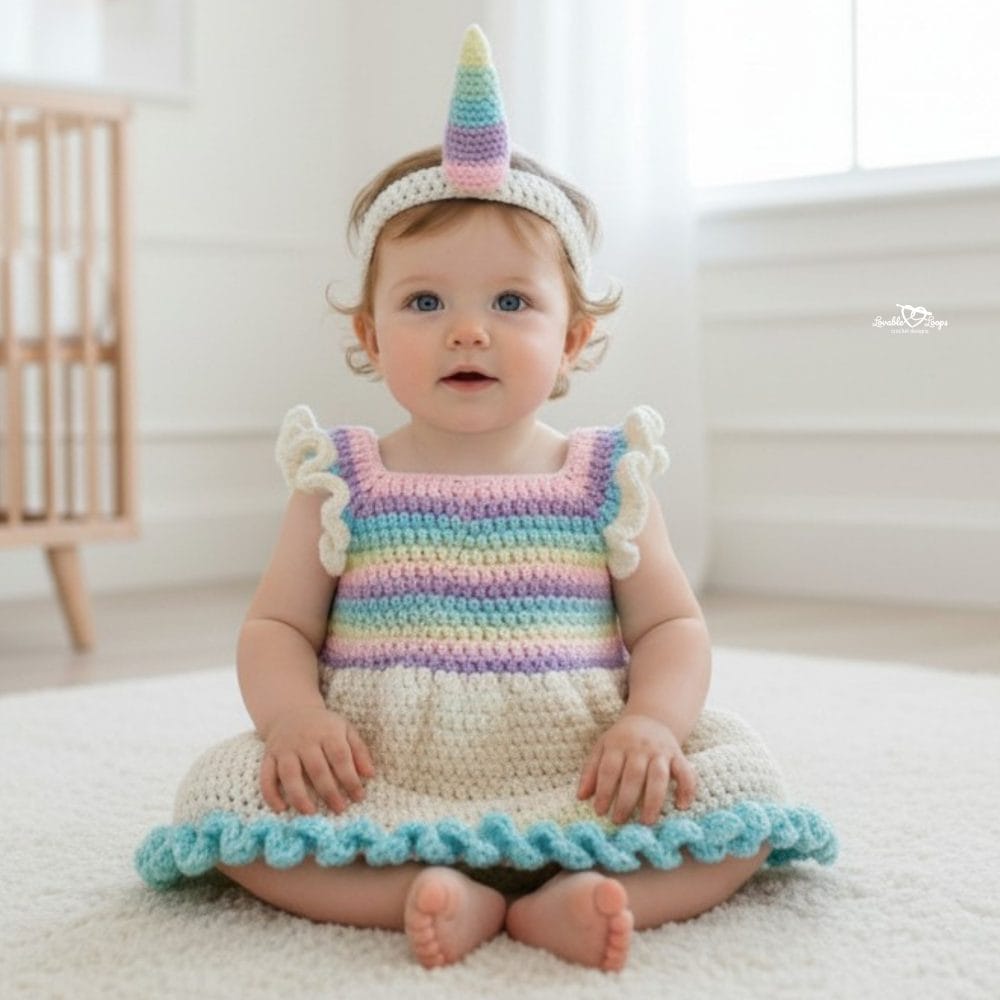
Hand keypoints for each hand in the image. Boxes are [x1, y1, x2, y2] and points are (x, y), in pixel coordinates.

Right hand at [260, 705, 375, 814]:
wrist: (291, 712)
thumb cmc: (324, 726)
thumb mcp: (346, 730)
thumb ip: (359, 751)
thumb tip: (369, 775)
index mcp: (327, 732)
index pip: (340, 757)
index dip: (350, 778)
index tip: (359, 797)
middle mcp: (304, 740)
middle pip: (316, 768)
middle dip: (329, 791)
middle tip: (339, 809)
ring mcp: (284, 749)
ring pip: (289, 774)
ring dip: (299, 795)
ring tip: (310, 813)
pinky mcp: (269, 756)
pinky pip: (266, 776)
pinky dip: (271, 794)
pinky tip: (281, 809)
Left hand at [577, 712, 696, 824]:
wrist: (651, 718)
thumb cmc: (622, 739)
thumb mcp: (602, 747)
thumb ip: (591, 770)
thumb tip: (581, 797)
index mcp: (618, 744)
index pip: (609, 769)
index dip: (604, 791)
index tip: (600, 812)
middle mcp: (640, 747)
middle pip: (633, 775)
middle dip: (626, 800)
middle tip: (619, 821)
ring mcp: (660, 751)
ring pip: (659, 776)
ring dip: (653, 800)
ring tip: (646, 822)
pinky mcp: (678, 755)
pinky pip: (686, 772)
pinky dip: (686, 789)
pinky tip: (682, 806)